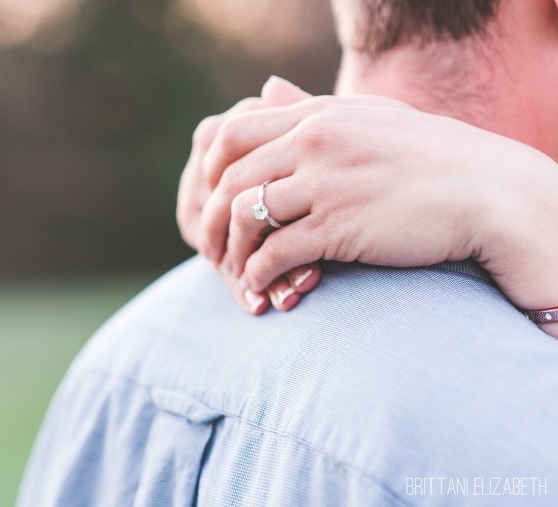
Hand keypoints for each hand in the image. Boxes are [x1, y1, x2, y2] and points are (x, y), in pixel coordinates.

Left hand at [197, 84, 557, 335]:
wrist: (484, 191)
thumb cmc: (426, 155)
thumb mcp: (366, 116)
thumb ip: (310, 106)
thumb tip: (265, 88)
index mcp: (316, 115)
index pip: (231, 136)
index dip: (210, 173)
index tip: (212, 202)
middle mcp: (314, 144)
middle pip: (231, 180)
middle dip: (212, 220)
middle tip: (210, 248)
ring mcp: (326, 185)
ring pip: (247, 218)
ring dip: (233, 251)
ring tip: (235, 273)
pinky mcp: (340, 228)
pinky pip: (276, 253)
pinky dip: (258, 274)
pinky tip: (260, 288)